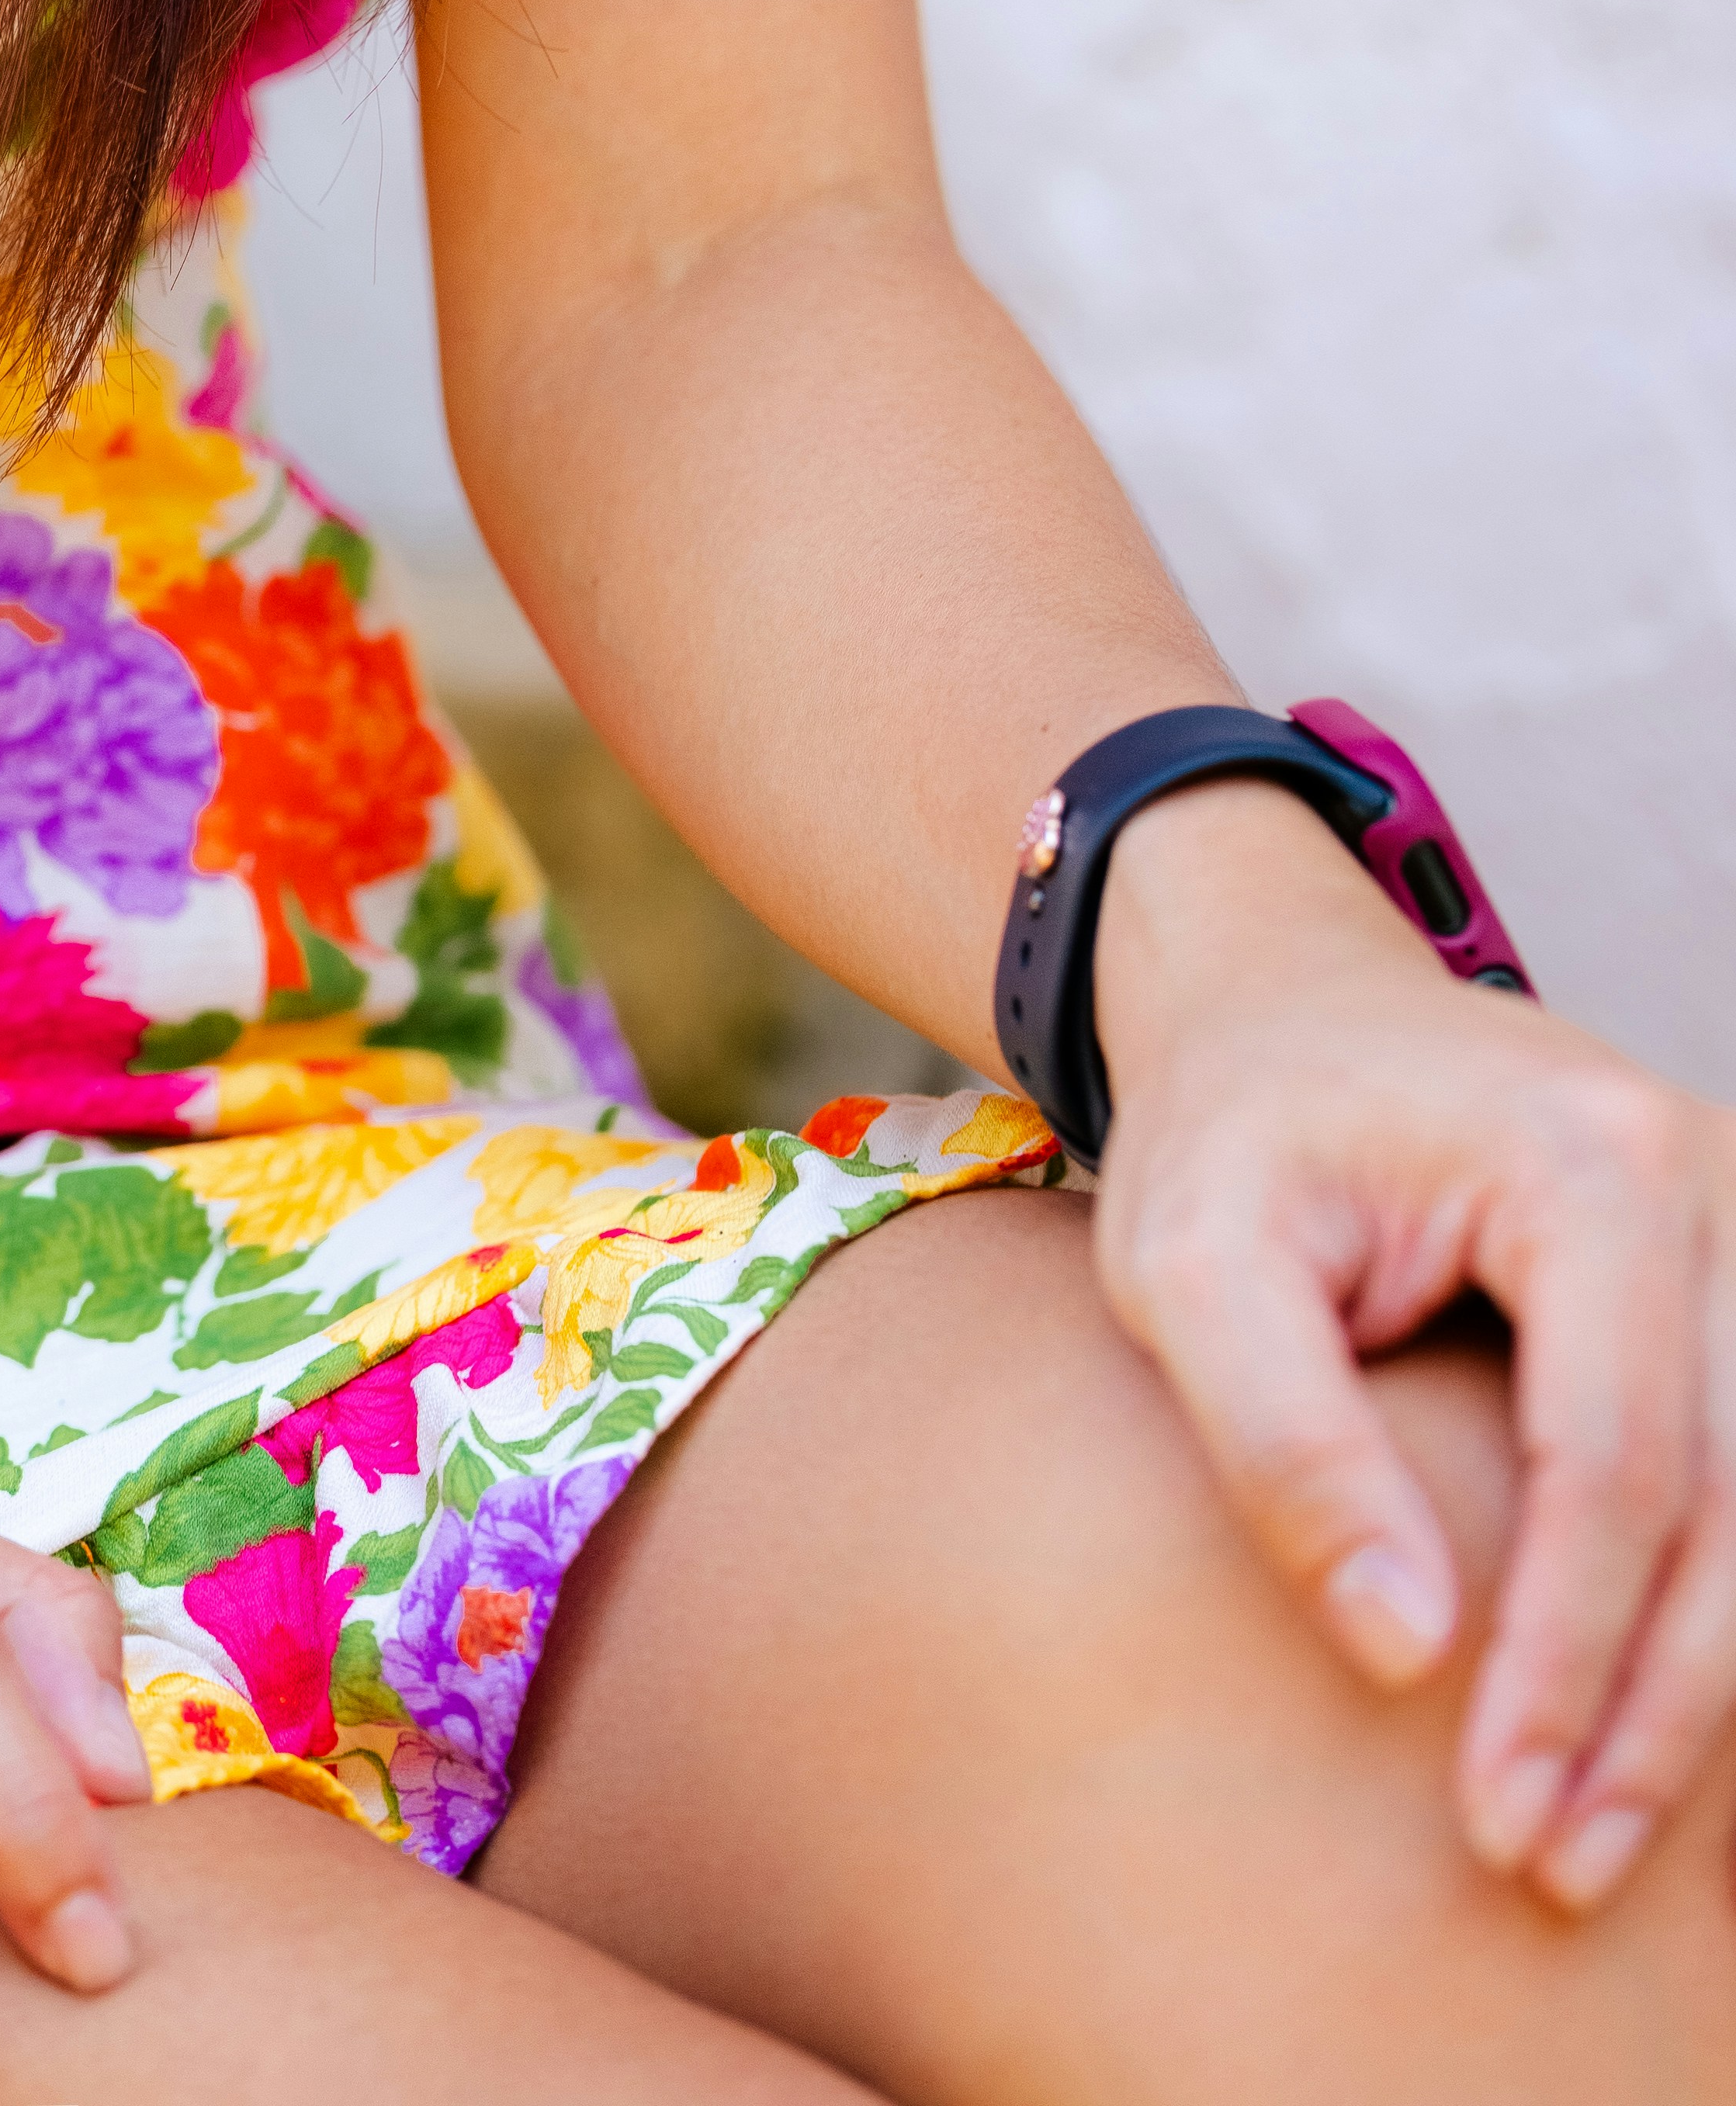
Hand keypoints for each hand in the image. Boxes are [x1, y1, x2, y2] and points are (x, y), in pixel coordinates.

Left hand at [1091, 776, 1735, 1911]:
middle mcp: (1709, 1186)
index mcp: (1588, 1162)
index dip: (1567, 1659)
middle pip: (1731, 1509)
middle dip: (1653, 1715)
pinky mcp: (1733, 1296)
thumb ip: (1282, 1440)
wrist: (1283, 1003)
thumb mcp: (1187, 1258)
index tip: (1497, 1812)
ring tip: (1597, 1840)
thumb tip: (1401, 1652)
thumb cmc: (1230, 1128)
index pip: (1615, 1464)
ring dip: (1703, 1694)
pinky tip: (1654, 1731)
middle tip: (1554, 1865)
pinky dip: (1716, 1613)